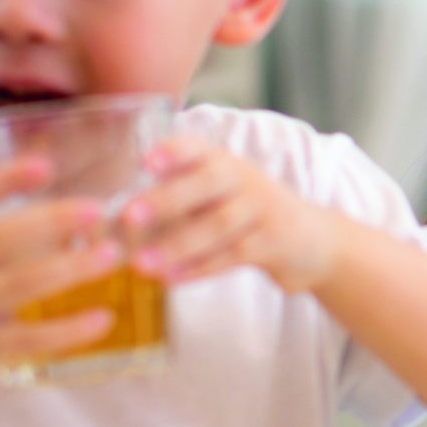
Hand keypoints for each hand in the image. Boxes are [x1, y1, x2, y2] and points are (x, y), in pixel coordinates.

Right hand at [0, 159, 126, 404]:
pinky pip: (28, 336)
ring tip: (112, 256)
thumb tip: (70, 210)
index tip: (46, 166)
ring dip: (71, 268)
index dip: (5, 181)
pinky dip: (69, 329)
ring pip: (20, 283)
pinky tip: (103, 319)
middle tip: (99, 211)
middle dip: (54, 220)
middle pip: (1, 236)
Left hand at [122, 133, 338, 293]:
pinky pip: (232, 256)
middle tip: (129, 217)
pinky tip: (171, 279)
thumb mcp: (220, 192)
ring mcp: (262, 210)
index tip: (147, 163)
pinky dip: (200, 268)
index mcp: (224, 161)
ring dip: (178, 245)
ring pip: (219, 225)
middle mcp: (245, 179)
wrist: (312, 239)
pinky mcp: (273, 243)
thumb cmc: (246, 214)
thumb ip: (178, 194)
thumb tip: (115, 215)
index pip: (199, 147)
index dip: (174, 152)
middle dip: (167, 199)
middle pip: (209, 183)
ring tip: (142, 264)